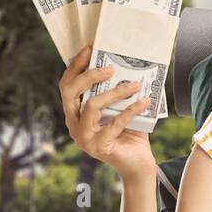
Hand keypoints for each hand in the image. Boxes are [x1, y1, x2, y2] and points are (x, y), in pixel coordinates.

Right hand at [59, 45, 157, 181]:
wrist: (137, 164)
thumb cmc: (129, 133)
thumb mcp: (119, 108)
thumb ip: (115, 90)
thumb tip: (125, 62)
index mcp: (75, 112)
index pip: (67, 85)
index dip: (76, 65)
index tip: (90, 48)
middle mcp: (74, 124)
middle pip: (71, 92)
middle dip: (89, 75)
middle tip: (110, 67)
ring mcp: (84, 137)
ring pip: (92, 106)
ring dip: (115, 92)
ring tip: (134, 85)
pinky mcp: (99, 146)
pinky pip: (114, 122)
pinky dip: (131, 110)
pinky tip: (145, 102)